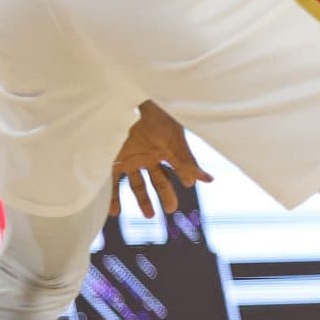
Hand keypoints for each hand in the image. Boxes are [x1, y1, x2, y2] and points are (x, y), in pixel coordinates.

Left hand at [110, 102, 211, 217]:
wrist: (129, 104)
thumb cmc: (156, 120)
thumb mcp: (174, 143)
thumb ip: (188, 163)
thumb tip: (207, 181)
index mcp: (164, 150)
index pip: (177, 168)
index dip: (184, 178)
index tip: (189, 187)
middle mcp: (148, 156)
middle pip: (158, 180)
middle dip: (165, 195)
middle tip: (171, 209)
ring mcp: (130, 159)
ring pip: (137, 184)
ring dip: (142, 200)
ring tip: (149, 216)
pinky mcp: (112, 161)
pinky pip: (112, 182)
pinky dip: (113, 197)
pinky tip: (115, 212)